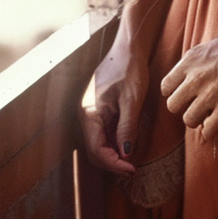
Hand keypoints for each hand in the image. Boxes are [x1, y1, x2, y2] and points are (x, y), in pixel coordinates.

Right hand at [79, 38, 148, 175]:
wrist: (128, 48)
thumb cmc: (130, 70)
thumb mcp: (132, 101)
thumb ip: (127, 129)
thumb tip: (125, 155)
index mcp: (89, 113)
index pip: (96, 150)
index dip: (114, 164)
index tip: (132, 170)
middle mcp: (85, 115)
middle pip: (94, 150)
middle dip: (112, 162)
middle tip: (132, 168)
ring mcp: (90, 112)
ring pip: (98, 142)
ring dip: (113, 153)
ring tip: (131, 158)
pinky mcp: (97, 109)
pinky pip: (102, 132)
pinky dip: (114, 141)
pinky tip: (127, 141)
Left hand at [160, 28, 217, 141]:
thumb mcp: (208, 47)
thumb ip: (193, 62)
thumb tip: (185, 77)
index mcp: (190, 61)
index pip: (165, 87)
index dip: (174, 93)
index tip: (185, 95)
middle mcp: (195, 78)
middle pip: (172, 106)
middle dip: (183, 108)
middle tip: (196, 106)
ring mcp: (210, 95)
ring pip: (188, 120)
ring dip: (198, 120)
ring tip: (209, 114)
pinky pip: (207, 131)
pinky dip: (212, 130)